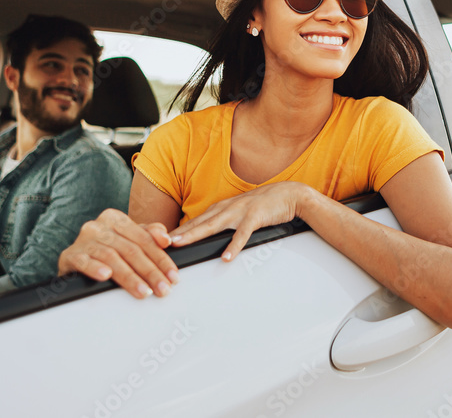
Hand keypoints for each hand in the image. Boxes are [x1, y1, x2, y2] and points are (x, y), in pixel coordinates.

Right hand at [57, 208, 179, 298]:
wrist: (74, 261)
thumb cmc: (106, 251)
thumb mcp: (129, 241)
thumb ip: (149, 236)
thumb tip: (166, 238)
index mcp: (116, 219)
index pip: (144, 240)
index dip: (162, 259)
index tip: (174, 277)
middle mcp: (99, 225)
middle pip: (131, 249)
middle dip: (150, 272)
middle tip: (163, 289)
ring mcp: (83, 239)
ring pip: (111, 257)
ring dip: (129, 276)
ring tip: (143, 291)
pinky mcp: (69, 255)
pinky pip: (83, 261)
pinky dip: (95, 268)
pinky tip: (105, 276)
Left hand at [169, 182, 311, 261]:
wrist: (290, 194)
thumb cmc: (266, 205)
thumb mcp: (241, 213)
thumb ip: (226, 223)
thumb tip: (210, 236)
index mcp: (223, 208)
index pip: (196, 220)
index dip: (179, 230)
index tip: (161, 239)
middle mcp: (228, 207)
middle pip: (199, 222)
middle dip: (179, 232)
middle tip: (161, 242)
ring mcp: (241, 211)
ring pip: (214, 224)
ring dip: (196, 233)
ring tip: (181, 243)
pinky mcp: (256, 217)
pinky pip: (243, 233)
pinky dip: (234, 245)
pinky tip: (226, 257)